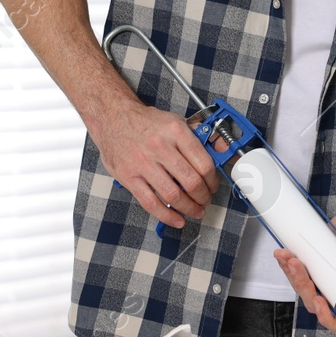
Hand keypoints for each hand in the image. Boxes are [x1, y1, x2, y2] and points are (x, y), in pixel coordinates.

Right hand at [90, 101, 221, 229]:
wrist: (113, 117)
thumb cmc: (146, 122)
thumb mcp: (176, 121)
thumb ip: (199, 136)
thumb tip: (222, 148)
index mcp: (175, 132)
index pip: (204, 164)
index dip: (213, 181)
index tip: (213, 186)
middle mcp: (160, 147)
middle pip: (191, 182)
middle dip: (203, 197)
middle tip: (206, 200)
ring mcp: (142, 163)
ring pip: (173, 195)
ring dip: (189, 208)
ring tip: (196, 211)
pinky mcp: (128, 176)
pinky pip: (150, 203)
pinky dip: (167, 215)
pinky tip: (177, 219)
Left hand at [275, 206, 335, 336]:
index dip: (328, 319)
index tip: (320, 301)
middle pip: (316, 305)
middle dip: (303, 288)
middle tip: (299, 267)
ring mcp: (324, 286)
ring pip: (303, 292)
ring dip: (292, 277)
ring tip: (289, 257)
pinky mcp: (313, 274)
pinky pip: (298, 277)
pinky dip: (288, 267)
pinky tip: (284, 255)